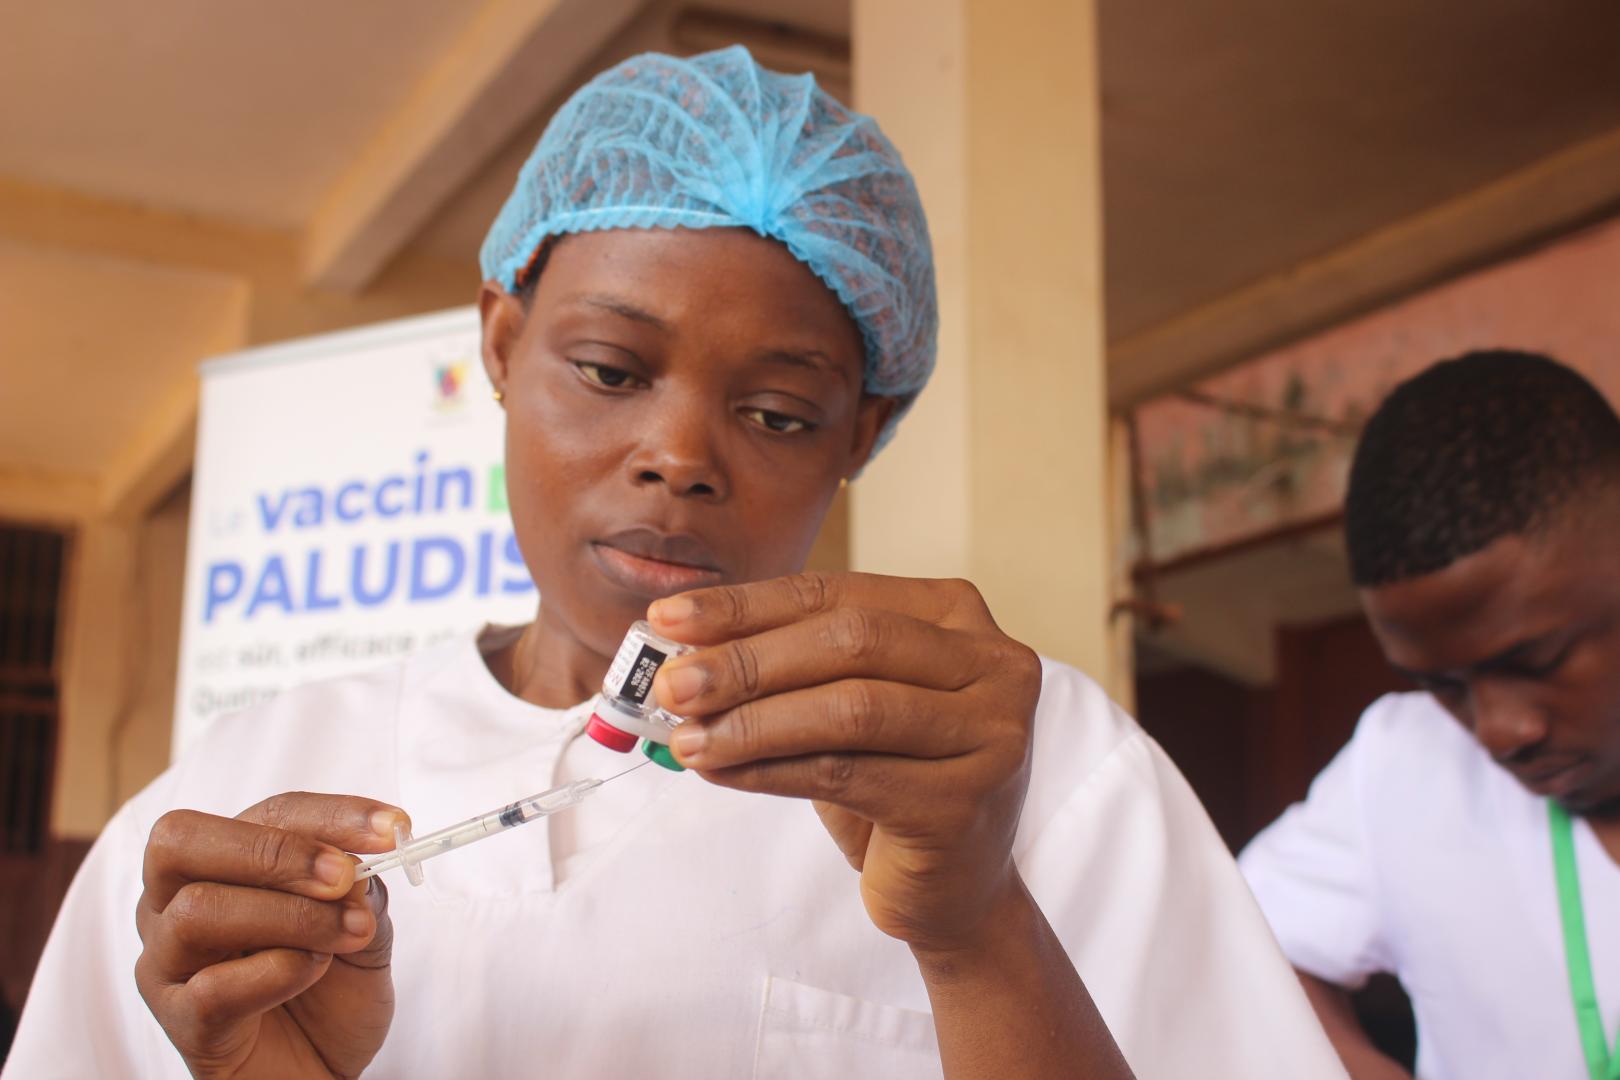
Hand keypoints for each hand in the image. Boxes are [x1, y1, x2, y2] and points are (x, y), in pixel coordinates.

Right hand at [135, 792, 408, 1078]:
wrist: (320, 1069)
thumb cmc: (329, 991)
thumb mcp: (360, 925)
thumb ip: (356, 891)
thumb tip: (352, 868)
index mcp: (219, 864)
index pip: (264, 814)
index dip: (331, 814)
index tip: (393, 829)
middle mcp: (173, 905)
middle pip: (181, 841)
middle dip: (276, 852)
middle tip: (344, 876)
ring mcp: (166, 964)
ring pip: (197, 911)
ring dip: (289, 916)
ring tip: (345, 935)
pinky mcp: (181, 1023)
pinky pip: (212, 989)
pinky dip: (276, 972)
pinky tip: (311, 972)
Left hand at [649, 572, 1041, 954]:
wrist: (955, 890)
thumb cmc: (890, 779)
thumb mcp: (842, 706)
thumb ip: (783, 669)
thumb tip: (679, 652)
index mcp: (956, 615)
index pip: (836, 594)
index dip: (747, 605)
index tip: (669, 619)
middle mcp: (992, 664)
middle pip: (850, 642)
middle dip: (747, 660)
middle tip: (670, 685)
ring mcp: (992, 732)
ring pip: (851, 708)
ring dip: (753, 721)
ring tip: (686, 739)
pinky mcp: (967, 801)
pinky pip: (848, 774)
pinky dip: (770, 770)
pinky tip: (722, 773)